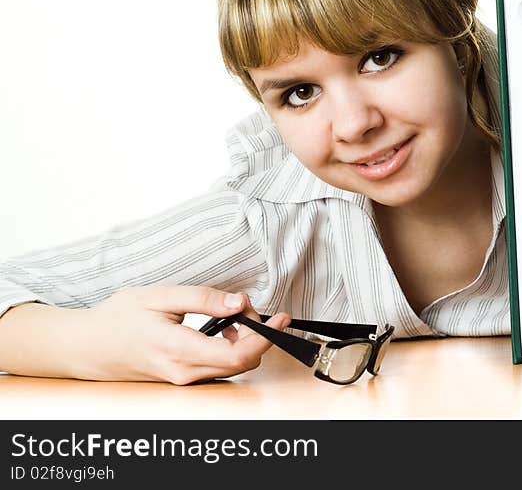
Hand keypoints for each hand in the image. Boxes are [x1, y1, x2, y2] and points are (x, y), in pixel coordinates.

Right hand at [70, 285, 290, 384]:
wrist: (86, 346)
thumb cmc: (118, 318)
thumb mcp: (160, 296)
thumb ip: (203, 298)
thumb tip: (239, 301)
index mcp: (178, 349)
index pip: (238, 355)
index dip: (266, 337)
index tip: (281, 317)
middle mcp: (183, 372)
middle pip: (241, 363)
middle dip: (257, 333)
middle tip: (248, 306)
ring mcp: (182, 379)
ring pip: (231, 367)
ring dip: (244, 341)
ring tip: (234, 314)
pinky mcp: (182, 379)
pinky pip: (218, 369)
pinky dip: (231, 349)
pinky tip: (224, 329)